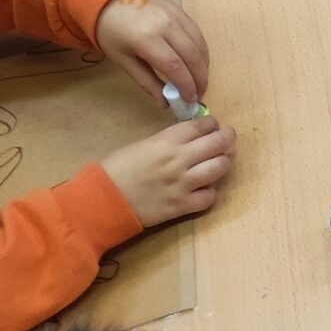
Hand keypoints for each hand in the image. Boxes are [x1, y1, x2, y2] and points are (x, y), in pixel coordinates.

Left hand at [93, 0, 209, 104]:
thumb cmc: (112, 33)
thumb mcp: (123, 60)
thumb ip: (146, 82)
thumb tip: (165, 103)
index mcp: (145, 39)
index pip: (174, 66)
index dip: (186, 85)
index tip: (191, 100)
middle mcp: (164, 24)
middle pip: (191, 56)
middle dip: (200, 79)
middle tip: (199, 94)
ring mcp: (175, 14)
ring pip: (198, 44)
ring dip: (204, 66)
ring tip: (201, 81)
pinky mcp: (180, 9)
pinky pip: (197, 32)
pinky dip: (201, 50)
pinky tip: (199, 63)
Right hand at [99, 115, 236, 225]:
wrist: (103, 200)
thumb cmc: (116, 169)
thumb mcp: (142, 145)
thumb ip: (167, 141)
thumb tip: (188, 138)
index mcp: (166, 141)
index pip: (201, 126)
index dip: (212, 124)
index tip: (214, 125)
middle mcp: (179, 159)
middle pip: (217, 143)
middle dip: (227, 138)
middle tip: (227, 139)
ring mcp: (183, 184)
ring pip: (220, 168)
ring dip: (223, 163)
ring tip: (220, 161)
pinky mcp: (182, 206)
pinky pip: (209, 197)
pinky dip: (210, 192)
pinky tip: (204, 189)